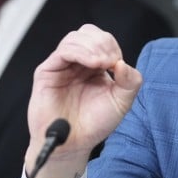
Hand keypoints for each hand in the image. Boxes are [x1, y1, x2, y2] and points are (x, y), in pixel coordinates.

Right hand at [25, 24, 141, 177]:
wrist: (74, 143)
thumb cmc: (94, 123)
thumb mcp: (122, 101)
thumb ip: (130, 81)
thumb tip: (124, 63)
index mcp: (94, 66)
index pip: (102, 40)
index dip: (112, 46)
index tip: (118, 65)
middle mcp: (77, 63)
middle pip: (88, 33)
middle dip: (103, 43)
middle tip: (110, 61)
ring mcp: (61, 66)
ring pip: (75, 38)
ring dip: (93, 47)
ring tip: (102, 63)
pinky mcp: (47, 72)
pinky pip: (62, 52)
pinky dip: (80, 52)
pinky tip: (93, 63)